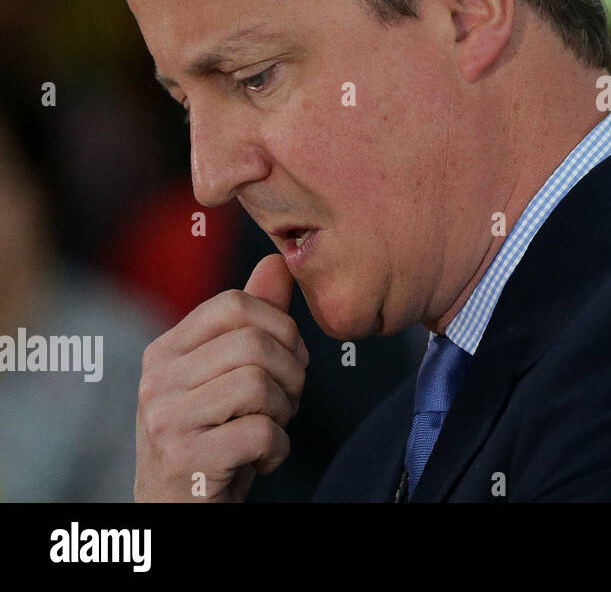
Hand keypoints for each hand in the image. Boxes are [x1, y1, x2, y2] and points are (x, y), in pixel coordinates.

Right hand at [134, 254, 307, 501]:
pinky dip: (278, 449)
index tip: (289, 358)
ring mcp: (166, 420)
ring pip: (259, 383)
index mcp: (165, 351)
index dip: (280, 326)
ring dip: (285, 411)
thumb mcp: (231, 375)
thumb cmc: (215, 437)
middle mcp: (157, 380)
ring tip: (271, 429)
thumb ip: (254, 320)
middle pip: (255, 343)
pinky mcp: (185, 459)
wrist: (181, 510)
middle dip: (292, 373)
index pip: (234, 304)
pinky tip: (261, 459)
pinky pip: (261, 432)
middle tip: (286, 401)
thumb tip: (277, 261)